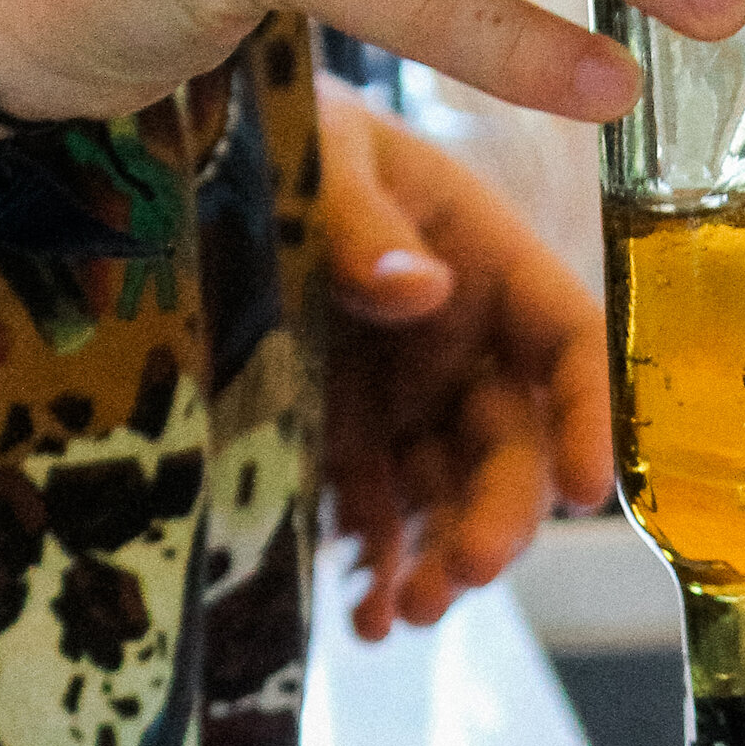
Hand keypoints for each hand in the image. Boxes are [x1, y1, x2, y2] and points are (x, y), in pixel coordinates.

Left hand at [317, 79, 612, 637]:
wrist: (155, 155)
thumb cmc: (262, 126)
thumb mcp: (312, 150)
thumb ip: (357, 214)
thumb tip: (419, 287)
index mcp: (476, 254)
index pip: (565, 338)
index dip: (589, 413)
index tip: (587, 492)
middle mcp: (452, 335)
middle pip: (510, 440)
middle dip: (498, 514)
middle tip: (461, 573)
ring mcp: (396, 394)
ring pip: (449, 495)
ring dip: (441, 560)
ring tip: (404, 613)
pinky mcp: (336, 437)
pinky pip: (374, 515)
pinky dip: (375, 568)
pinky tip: (361, 619)